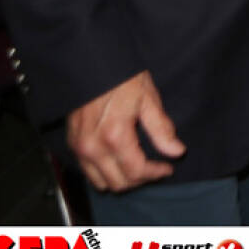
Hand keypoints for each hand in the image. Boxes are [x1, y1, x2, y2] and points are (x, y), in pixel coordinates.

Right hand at [66, 71, 185, 191]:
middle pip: (117, 183)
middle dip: (140, 180)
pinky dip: (105, 172)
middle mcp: (93, 147)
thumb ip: (161, 129)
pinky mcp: (72, 144)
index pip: (136, 171)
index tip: (168, 167)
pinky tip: (120, 161)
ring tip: (139, 167)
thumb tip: (176, 151)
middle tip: (155, 168)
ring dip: (121, 180)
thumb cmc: (121, 78)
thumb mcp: (148, 99)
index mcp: (114, 136)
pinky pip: (88, 170)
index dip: (155, 173)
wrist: (91, 65)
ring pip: (100, 181)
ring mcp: (79, 147)